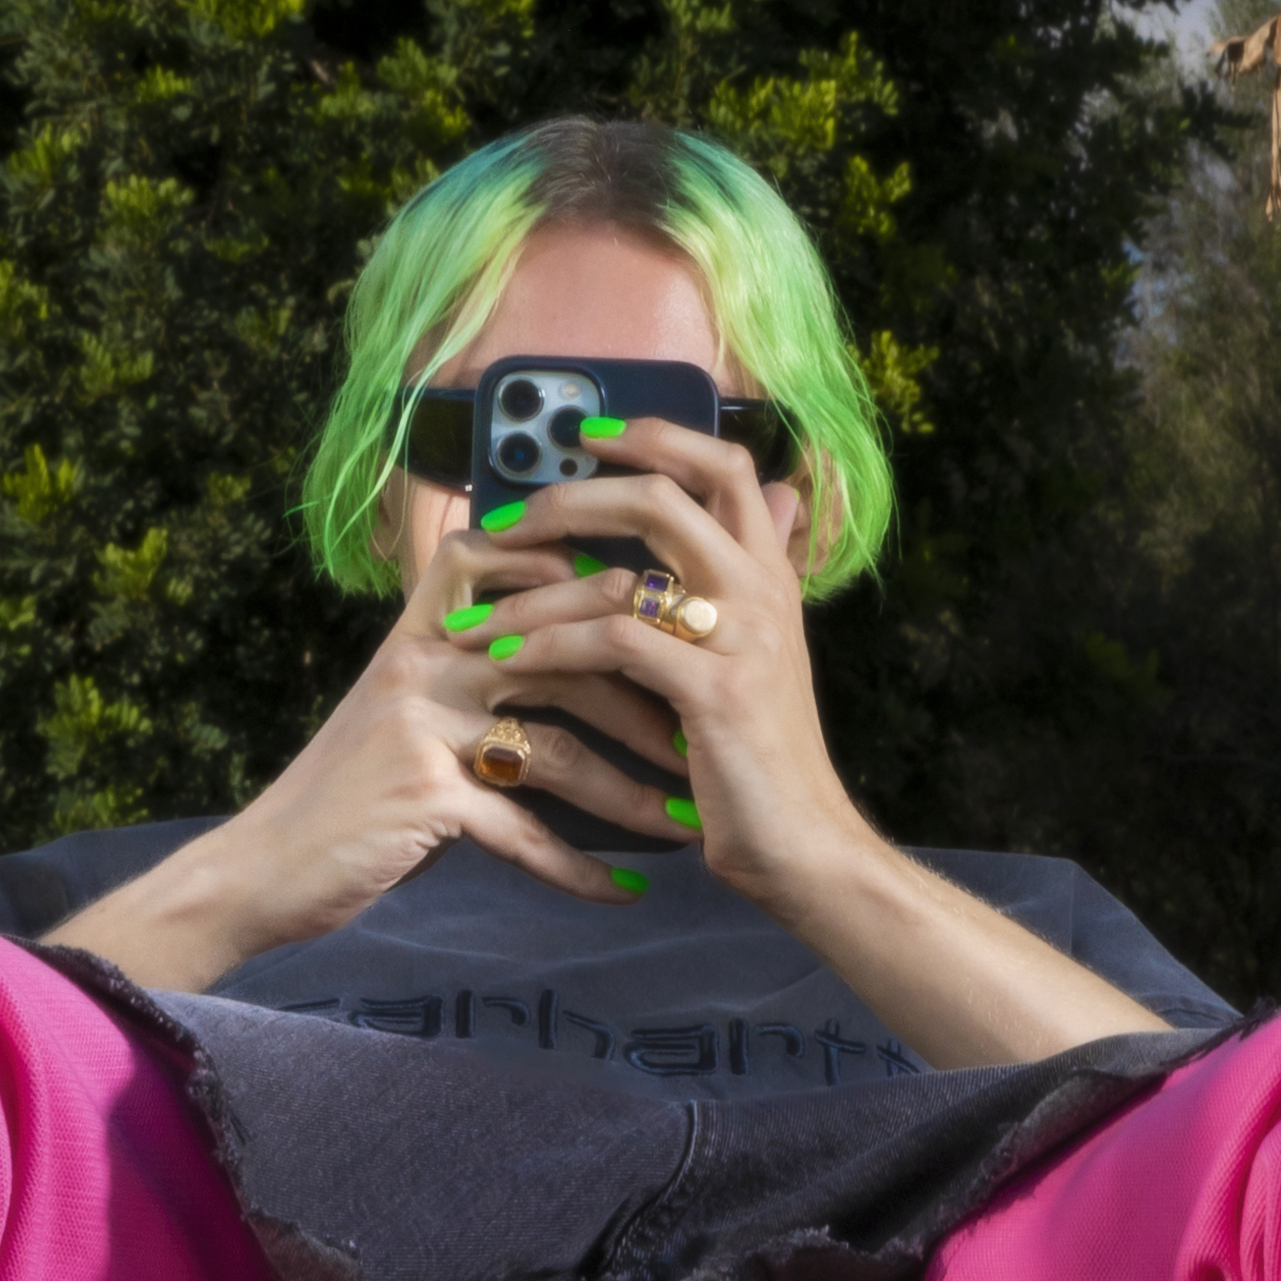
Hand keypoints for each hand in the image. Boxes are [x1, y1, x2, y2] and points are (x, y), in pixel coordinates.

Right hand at [43, 540, 690, 988]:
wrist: (265, 865)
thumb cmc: (356, 789)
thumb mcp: (411, 705)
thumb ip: (483, 666)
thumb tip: (582, 648)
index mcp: (430, 625)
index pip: (529, 562)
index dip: (609, 582)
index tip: (683, 620)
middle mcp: (427, 658)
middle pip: (568, 648)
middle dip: (652, 695)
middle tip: (716, 732)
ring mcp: (422, 724)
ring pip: (557, 745)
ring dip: (631, 794)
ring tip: (684, 825)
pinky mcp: (422, 797)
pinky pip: (522, 828)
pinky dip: (578, 865)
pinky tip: (625, 888)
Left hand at [427, 410, 855, 920]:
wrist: (804, 846)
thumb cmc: (759, 757)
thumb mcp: (760, 655)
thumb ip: (747, 579)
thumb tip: (776, 492)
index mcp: (770, 575)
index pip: (726, 466)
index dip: (657, 435)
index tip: (588, 434)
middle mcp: (761, 593)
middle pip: (662, 497)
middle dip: (570, 499)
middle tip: (504, 523)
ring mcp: (742, 639)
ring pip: (622, 575)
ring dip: (533, 592)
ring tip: (476, 614)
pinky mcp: (714, 692)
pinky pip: (613, 643)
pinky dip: (549, 647)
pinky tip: (508, 662)